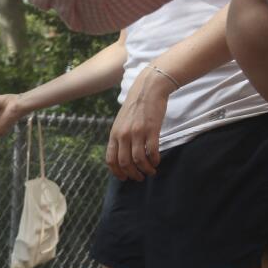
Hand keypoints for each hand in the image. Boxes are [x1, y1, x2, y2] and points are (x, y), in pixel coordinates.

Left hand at [106, 65, 172, 180]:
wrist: (148, 89)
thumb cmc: (136, 106)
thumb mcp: (121, 122)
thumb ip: (120, 137)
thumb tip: (122, 155)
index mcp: (114, 134)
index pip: (111, 160)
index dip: (117, 172)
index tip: (124, 178)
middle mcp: (123, 135)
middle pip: (124, 163)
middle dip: (132, 174)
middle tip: (139, 178)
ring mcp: (137, 133)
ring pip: (138, 160)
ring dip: (145, 170)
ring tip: (150, 172)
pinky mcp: (151, 130)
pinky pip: (152, 151)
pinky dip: (154, 160)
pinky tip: (157, 161)